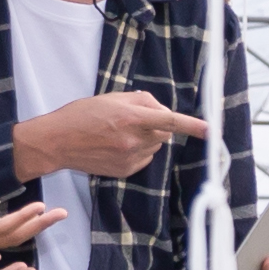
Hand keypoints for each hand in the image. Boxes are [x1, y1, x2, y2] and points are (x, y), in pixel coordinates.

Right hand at [12, 88, 201, 180]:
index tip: (211, 131)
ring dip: (146, 139)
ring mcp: (129, 158)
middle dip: (157, 125)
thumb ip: (141, 101)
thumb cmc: (81, 115)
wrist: (57, 142)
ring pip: (155, 146)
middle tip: (134, 119)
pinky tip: (115, 146)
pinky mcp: (125, 171)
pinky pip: (144, 159)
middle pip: (164, 133)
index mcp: (130, 117)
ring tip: (119, 133)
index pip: (170, 121)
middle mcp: (133, 139)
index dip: (192, 126)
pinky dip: (137, 151)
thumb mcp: (111, 98)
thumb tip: (161, 110)